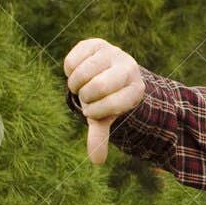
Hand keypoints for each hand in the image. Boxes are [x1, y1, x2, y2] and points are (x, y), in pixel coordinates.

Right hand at [63, 38, 145, 163]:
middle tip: (86, 98)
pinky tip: (76, 72)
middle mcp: (129, 68)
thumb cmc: (107, 99)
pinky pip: (73, 59)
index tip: (94, 111)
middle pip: (97, 86)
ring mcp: (113, 53)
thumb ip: (100, 136)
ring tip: (80, 86)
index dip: (96, 111)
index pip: (111, 105)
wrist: (109, 71)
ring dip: (75, 84)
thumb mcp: (105, 117)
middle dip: (85, 97)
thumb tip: (96, 160)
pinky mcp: (96, 43)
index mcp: (136, 90)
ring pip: (84, 72)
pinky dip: (69, 70)